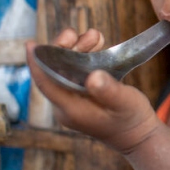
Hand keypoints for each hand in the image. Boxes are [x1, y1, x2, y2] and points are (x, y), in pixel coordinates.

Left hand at [26, 27, 160, 153]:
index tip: (31, 44)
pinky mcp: (82, 95)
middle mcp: (67, 104)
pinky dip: (85, 56)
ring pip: (65, 68)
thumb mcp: (124, 102)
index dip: (37, 63)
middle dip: (63, 49)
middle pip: (54, 72)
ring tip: (95, 36)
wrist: (138, 135)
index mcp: (71, 108)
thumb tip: (94, 76)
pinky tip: (98, 45)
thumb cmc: (131, 120)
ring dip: (77, 49)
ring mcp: (73, 99)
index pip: (46, 83)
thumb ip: (109, 90)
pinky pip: (76, 71)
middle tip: (76, 34)